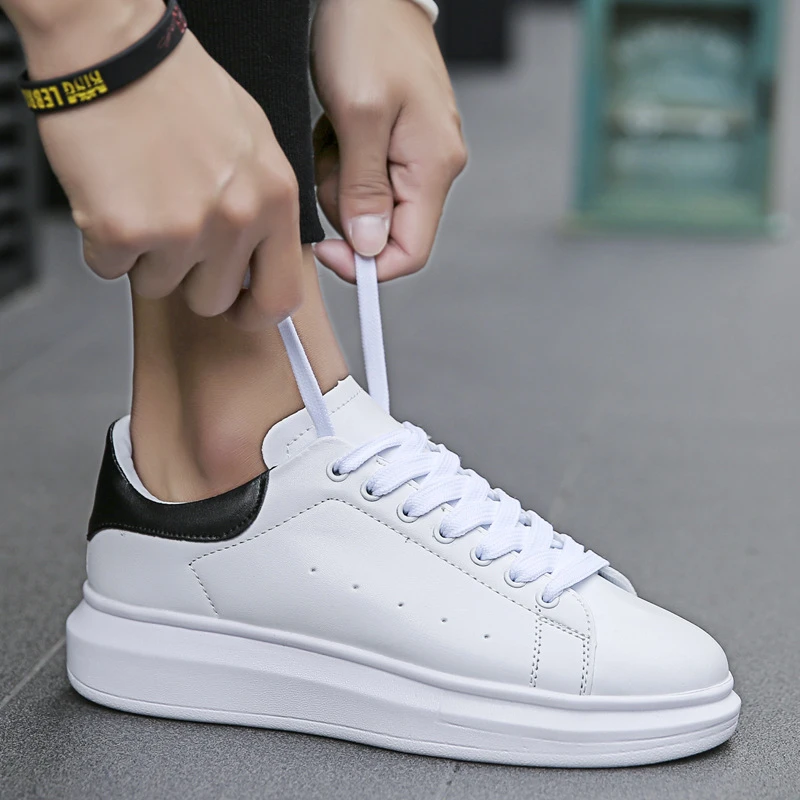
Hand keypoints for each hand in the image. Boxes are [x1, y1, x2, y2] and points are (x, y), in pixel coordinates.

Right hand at [25, 1, 302, 327]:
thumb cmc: (179, 87)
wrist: (113, 49)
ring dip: (145, 256)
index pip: (281, 295)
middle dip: (188, 278)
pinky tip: (112, 196)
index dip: (255, 313)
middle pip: (212, 300)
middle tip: (174, 234)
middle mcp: (235, 218)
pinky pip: (110, 269)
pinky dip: (104, 242)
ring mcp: (182, 228)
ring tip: (142, 197)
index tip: (239, 311)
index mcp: (274, 198)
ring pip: (158, 286)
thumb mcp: (254, 144)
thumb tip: (263, 257)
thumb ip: (264, 206)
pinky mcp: (124, 231)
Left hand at [311, 0, 466, 281]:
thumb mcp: (358, 114)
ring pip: (369, 206)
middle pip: (385, 230)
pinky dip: (341, 162)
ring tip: (336, 133)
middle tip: (330, 160)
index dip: (367, 264)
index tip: (328, 249)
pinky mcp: (399, 145)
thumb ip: (364, 189)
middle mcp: (434, 167)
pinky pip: (364, 178)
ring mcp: (417, 156)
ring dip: (339, 181)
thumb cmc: (367, 34)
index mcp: (434, 165)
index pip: (411, 252)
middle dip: (346, 207)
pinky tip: (340, 128)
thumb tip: (368, 247)